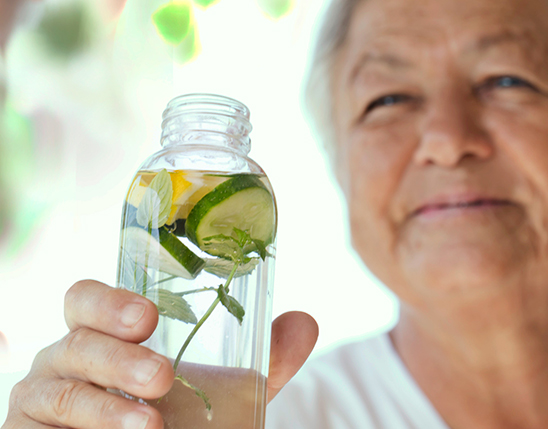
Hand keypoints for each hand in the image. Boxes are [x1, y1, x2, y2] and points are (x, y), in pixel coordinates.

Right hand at [3, 280, 317, 428]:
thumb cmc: (175, 413)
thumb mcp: (222, 389)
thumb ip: (262, 361)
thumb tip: (306, 323)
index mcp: (102, 333)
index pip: (85, 299)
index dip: (107, 301)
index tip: (147, 315)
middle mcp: (65, 360)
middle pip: (74, 343)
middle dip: (116, 357)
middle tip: (161, 376)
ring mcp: (42, 400)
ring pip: (57, 393)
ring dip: (104, 409)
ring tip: (151, 425)